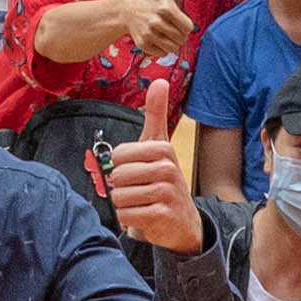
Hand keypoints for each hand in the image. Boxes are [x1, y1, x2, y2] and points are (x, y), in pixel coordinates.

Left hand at [97, 73, 204, 251]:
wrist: (182, 220)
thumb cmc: (164, 180)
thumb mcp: (160, 146)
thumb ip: (157, 114)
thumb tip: (160, 80)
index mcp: (163, 149)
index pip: (118, 155)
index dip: (120, 166)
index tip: (137, 170)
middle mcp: (168, 169)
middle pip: (117, 176)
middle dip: (122, 187)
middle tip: (140, 189)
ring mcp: (167, 193)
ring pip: (120, 196)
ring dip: (125, 204)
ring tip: (142, 202)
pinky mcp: (163, 216)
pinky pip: (126, 215)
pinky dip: (128, 219)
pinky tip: (144, 216)